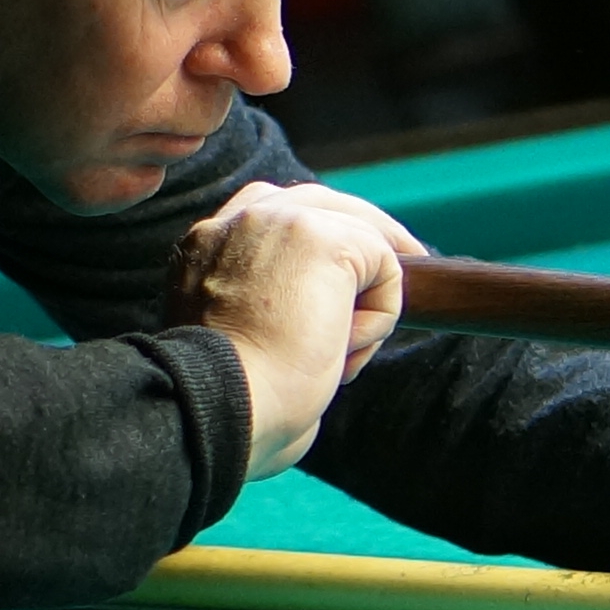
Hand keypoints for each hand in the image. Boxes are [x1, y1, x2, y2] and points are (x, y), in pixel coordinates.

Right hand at [170, 181, 416, 477]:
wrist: (224, 408)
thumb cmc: (229, 405)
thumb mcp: (230, 343)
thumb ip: (262, 309)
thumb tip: (326, 328)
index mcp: (203, 246)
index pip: (270, 214)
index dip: (316, 235)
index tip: (343, 272)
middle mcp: (238, 221)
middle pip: (321, 202)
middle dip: (365, 231)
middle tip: (405, 256)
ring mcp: (282, 221)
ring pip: (359, 238)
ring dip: (365, 299)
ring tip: (339, 354)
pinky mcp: (326, 239)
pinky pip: (384, 268)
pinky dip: (379, 317)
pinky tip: (343, 348)